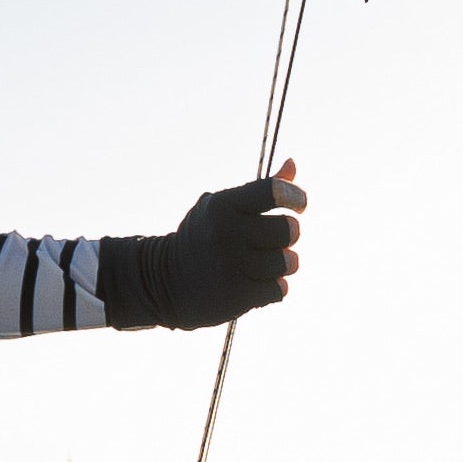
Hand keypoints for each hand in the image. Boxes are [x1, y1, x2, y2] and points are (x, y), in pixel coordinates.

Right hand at [99, 158, 309, 328]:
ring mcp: (231, 266)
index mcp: (224, 206)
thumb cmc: (204, 237)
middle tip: (276, 239)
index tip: (298, 205)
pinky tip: (256, 283)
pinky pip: (280, 290)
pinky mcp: (236, 296)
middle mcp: (227, 233)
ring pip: (289, 262)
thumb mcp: (222, 207)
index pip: (274, 191)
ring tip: (265, 263)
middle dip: (289, 234)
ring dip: (283, 264)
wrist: (164, 281)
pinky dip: (274, 288)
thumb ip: (260, 190)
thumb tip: (292, 165)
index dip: (295, 196)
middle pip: (290, 229)